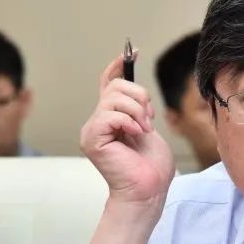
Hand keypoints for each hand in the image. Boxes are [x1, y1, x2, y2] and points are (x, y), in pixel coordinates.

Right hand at [80, 52, 174, 204]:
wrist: (148, 191)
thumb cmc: (151, 167)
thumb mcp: (148, 128)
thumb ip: (138, 108)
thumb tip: (135, 87)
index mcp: (111, 118)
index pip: (108, 82)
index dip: (118, 65)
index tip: (133, 52)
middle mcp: (97, 122)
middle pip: (116, 86)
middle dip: (139, 97)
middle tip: (149, 119)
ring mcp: (92, 130)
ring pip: (114, 98)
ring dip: (137, 111)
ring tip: (143, 130)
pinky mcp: (92, 139)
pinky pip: (110, 114)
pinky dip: (129, 122)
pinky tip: (135, 136)